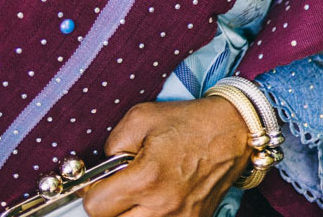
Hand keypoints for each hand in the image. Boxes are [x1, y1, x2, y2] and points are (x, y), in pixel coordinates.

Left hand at [82, 96, 250, 216]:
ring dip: (130, 214)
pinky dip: (151, 216)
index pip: (96, 207)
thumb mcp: (140, 117)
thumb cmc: (185, 122)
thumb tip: (101, 168)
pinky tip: (155, 200)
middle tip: (118, 188)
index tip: (99, 182)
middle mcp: (163, 207)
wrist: (230, 132)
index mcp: (146, 178)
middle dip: (110, 207)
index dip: (92, 192)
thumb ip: (112, 144)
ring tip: (137, 194)